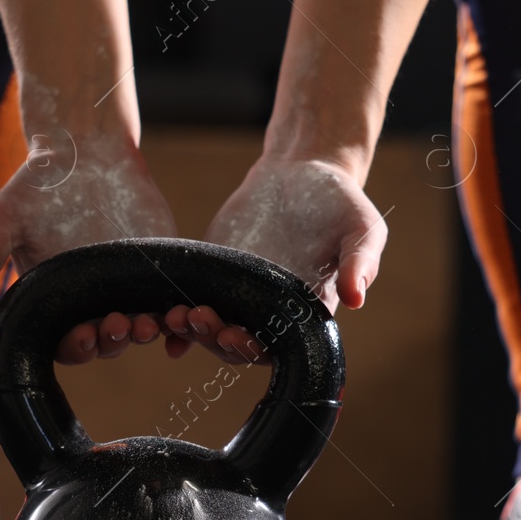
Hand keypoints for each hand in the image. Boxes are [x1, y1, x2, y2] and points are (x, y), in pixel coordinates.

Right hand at [0, 131, 178, 363]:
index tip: (84, 336)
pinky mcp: (158, 270)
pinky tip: (184, 318)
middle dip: (112, 341)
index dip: (76, 347)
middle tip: (119, 325)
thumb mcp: (5, 216)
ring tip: (150, 323)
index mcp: (56, 299)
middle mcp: (92, 300)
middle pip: (106, 343)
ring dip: (146, 332)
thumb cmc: (38, 185)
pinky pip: (171, 302)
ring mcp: (127, 287)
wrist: (85, 150)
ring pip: (141, 327)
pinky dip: (179, 318)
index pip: (66, 342)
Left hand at [165, 155, 387, 361]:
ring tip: (174, 316)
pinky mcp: (214, 275)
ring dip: (191, 330)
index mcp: (305, 313)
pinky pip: (193, 301)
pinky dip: (175, 316)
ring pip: (210, 329)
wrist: (304, 170)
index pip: (277, 347)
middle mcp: (270, 312)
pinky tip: (159, 316)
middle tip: (199, 319)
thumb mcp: (361, 227)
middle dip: (215, 340)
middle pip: (237, 344)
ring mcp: (239, 295)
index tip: (237, 336)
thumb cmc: (341, 202)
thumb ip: (360, 262)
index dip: (254, 349)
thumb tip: (357, 299)